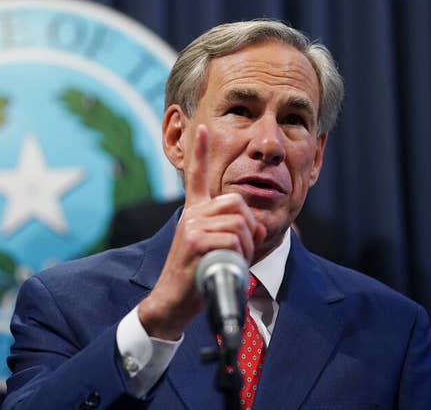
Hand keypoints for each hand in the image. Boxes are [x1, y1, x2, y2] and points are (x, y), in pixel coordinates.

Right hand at [138, 125, 265, 339]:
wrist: (173, 301)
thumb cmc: (196, 277)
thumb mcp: (216, 248)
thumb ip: (234, 232)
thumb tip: (256, 226)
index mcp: (194, 213)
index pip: (197, 177)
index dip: (201, 152)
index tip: (203, 127)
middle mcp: (191, 215)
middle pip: (237, 203)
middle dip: (249, 228)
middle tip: (240, 249)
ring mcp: (192, 226)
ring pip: (238, 222)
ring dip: (245, 245)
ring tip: (230, 261)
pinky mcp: (196, 240)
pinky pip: (233, 239)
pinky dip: (237, 255)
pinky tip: (223, 265)